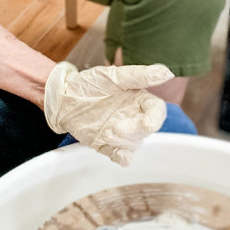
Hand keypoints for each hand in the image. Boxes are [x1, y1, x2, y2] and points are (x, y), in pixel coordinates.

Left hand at [44, 62, 171, 165]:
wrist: (62, 98)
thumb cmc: (88, 83)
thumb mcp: (113, 75)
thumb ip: (139, 76)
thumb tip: (167, 72)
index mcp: (138, 99)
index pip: (156, 110)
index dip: (155, 118)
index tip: (147, 123)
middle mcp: (133, 116)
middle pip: (146, 129)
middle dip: (134, 130)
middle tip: (115, 128)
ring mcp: (121, 132)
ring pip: (134, 143)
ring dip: (124, 141)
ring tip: (106, 132)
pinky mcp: (108, 145)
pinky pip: (123, 156)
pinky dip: (123, 157)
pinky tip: (116, 152)